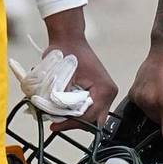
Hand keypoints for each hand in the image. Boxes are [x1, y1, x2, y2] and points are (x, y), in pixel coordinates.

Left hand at [44, 9, 117, 128]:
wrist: (68, 39)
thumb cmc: (66, 52)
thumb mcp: (61, 77)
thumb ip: (60, 99)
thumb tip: (54, 116)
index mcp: (104, 89)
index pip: (90, 117)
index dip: (72, 123)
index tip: (55, 124)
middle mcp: (108, 93)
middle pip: (93, 120)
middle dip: (74, 122)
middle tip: (56, 122)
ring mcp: (103, 93)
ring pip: (91, 116)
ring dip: (74, 116)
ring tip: (57, 113)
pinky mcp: (97, 92)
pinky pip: (88, 107)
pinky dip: (74, 109)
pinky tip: (62, 106)